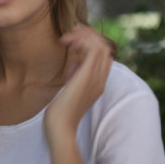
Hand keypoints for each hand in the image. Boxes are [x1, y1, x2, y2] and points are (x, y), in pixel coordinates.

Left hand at [44, 25, 112, 143]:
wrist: (60, 127)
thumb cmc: (60, 112)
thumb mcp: (70, 88)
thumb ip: (75, 73)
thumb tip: (75, 59)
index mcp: (98, 82)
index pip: (103, 55)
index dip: (90, 43)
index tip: (72, 41)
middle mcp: (100, 79)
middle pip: (104, 47)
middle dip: (87, 36)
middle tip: (69, 35)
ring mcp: (96, 77)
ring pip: (101, 45)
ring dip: (84, 36)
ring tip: (67, 38)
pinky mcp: (87, 76)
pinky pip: (93, 49)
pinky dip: (82, 40)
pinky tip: (68, 43)